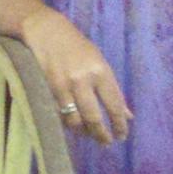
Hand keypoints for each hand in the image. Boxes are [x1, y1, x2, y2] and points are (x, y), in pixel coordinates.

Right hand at [17, 7, 131, 144]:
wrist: (45, 30)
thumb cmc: (76, 46)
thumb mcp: (99, 62)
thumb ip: (112, 88)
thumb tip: (127, 114)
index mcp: (100, 71)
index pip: (114, 105)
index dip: (119, 124)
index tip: (122, 135)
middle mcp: (83, 80)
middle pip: (94, 117)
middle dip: (101, 135)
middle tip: (106, 143)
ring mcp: (63, 85)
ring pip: (74, 120)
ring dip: (83, 132)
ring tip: (88, 135)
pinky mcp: (46, 88)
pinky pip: (58, 113)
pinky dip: (66, 122)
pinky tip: (71, 124)